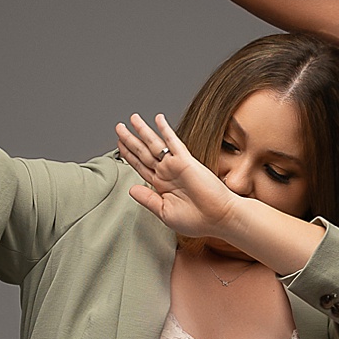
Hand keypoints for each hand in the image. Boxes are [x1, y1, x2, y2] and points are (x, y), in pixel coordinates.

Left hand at [114, 112, 240, 238]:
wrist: (218, 218)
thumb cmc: (196, 220)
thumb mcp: (165, 212)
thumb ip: (147, 200)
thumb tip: (131, 190)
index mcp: (161, 186)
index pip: (140, 166)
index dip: (129, 155)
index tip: (119, 145)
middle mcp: (166, 173)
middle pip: (143, 152)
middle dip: (130, 139)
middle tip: (119, 127)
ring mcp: (175, 166)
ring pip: (154, 144)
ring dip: (143, 131)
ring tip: (133, 118)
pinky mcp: (186, 161)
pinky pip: (173, 142)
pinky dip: (165, 130)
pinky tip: (159, 119)